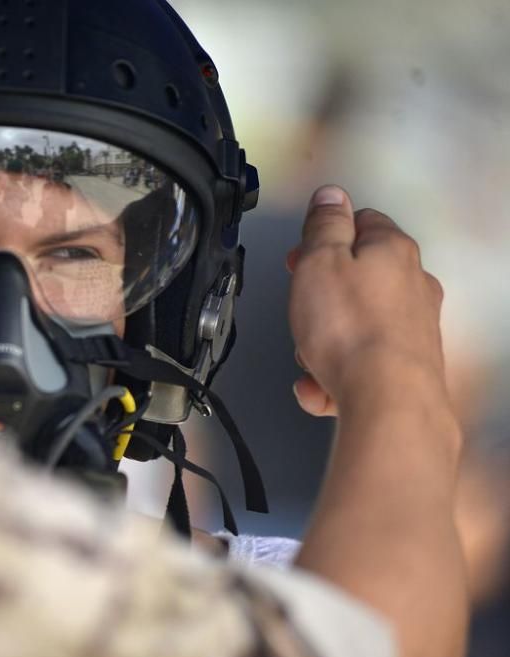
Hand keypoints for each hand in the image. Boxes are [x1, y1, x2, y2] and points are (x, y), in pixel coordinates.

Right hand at [286, 186, 446, 416]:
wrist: (387, 401)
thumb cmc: (351, 330)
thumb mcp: (320, 260)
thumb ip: (324, 224)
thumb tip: (331, 196)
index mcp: (392, 250)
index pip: (361, 220)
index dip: (325, 234)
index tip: (301, 254)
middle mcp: (413, 285)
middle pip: (359, 275)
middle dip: (322, 293)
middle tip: (301, 306)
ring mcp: (414, 327)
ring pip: (358, 322)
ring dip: (326, 338)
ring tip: (310, 354)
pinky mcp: (409, 366)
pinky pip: (361, 362)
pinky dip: (336, 373)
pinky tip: (320, 385)